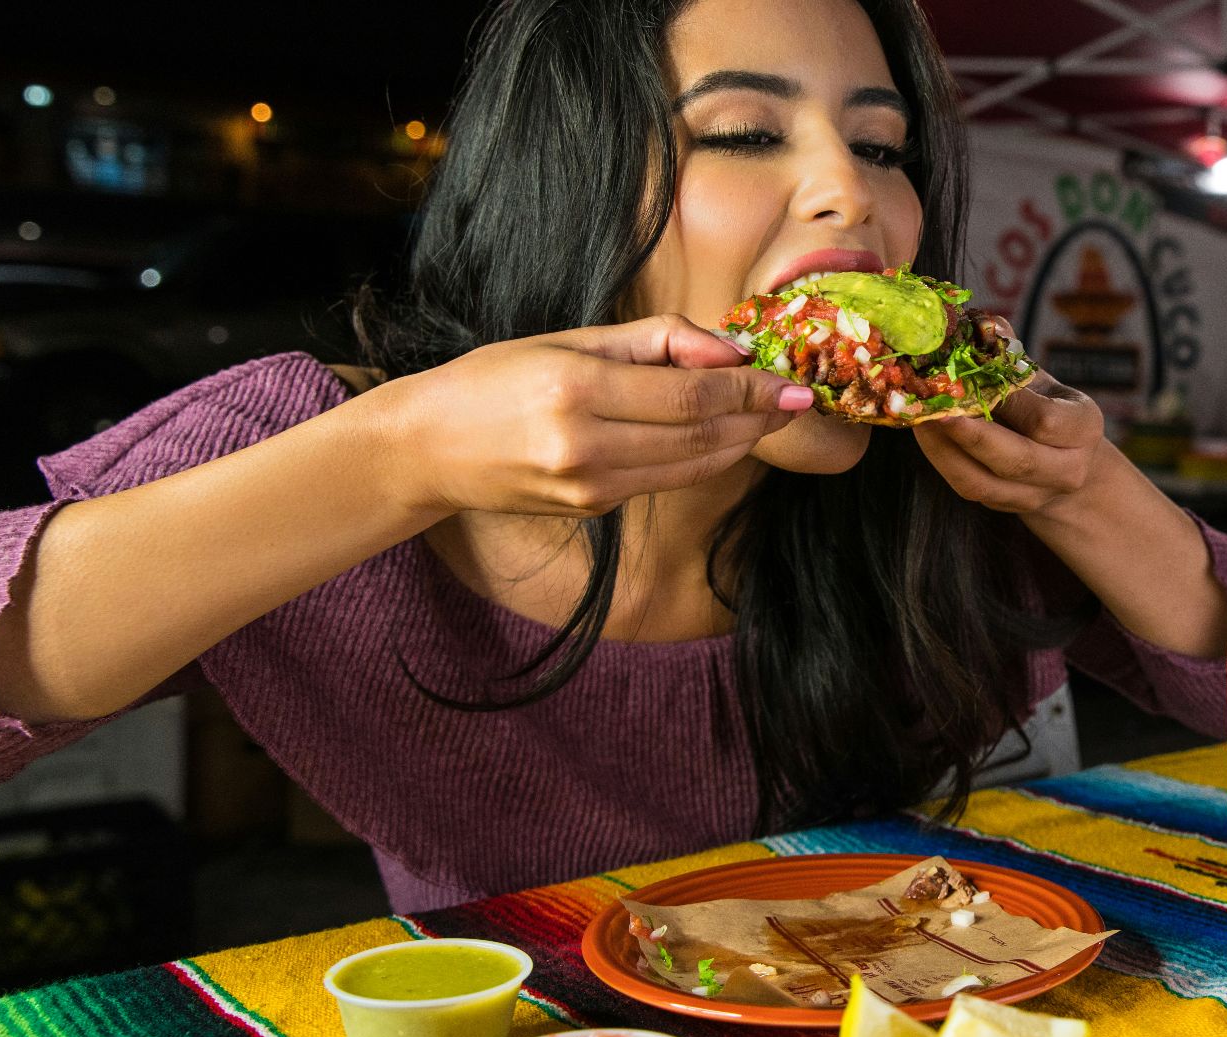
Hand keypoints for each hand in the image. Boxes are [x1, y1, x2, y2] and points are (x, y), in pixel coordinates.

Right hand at [384, 315, 812, 518]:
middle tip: (799, 397)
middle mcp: (585, 444)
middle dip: (757, 418)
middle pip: (700, 436)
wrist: (427, 448)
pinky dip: (704, 458)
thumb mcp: (567, 338)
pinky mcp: (593, 509)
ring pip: (691, 466)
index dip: (750, 390)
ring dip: (742, 442)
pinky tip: (725, 436)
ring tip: (773, 415)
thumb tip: (728, 350)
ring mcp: (589, 486)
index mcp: (577, 388)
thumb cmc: (495, 379)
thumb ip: (654, 341)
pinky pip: (664, 479)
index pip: (689, 396)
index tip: (791, 380)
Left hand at [914, 370, 1106, 516]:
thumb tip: (977, 324)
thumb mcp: (1039, 378)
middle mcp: (1067, 469)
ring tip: (918, 417)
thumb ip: (1009, 354)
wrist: (1063, 461)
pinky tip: (923, 433)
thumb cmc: (1045, 404)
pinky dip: (940, 460)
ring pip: (982, 482)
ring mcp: (1035, 495)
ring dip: (943, 450)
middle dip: (970, 435)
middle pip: (1016, 461)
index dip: (1006, 402)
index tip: (971, 379)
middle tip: (933, 406)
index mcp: (1083, 428)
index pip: (1045, 422)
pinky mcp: (1003, 505)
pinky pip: (967, 488)